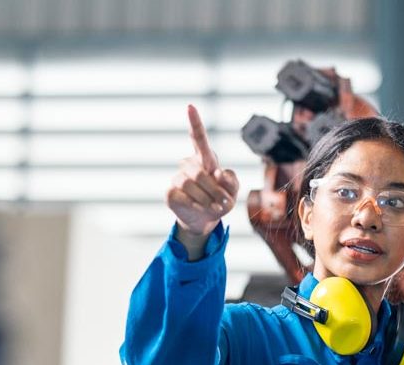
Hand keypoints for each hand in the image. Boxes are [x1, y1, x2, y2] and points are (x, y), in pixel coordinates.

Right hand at [167, 105, 239, 251]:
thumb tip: (218, 174)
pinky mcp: (170, 192)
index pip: (198, 138)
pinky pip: (183, 197)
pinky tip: (200, 208)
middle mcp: (189, 164)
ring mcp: (177, 178)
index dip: (194, 123)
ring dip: (207, 199)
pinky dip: (196, 205)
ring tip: (214, 207)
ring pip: (190, 185)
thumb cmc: (221, 200)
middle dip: (215, 191)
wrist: (206, 219)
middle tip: (224, 203)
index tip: (190, 107)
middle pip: (199, 173)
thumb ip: (231, 181)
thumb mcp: (233, 190)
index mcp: (205, 158)